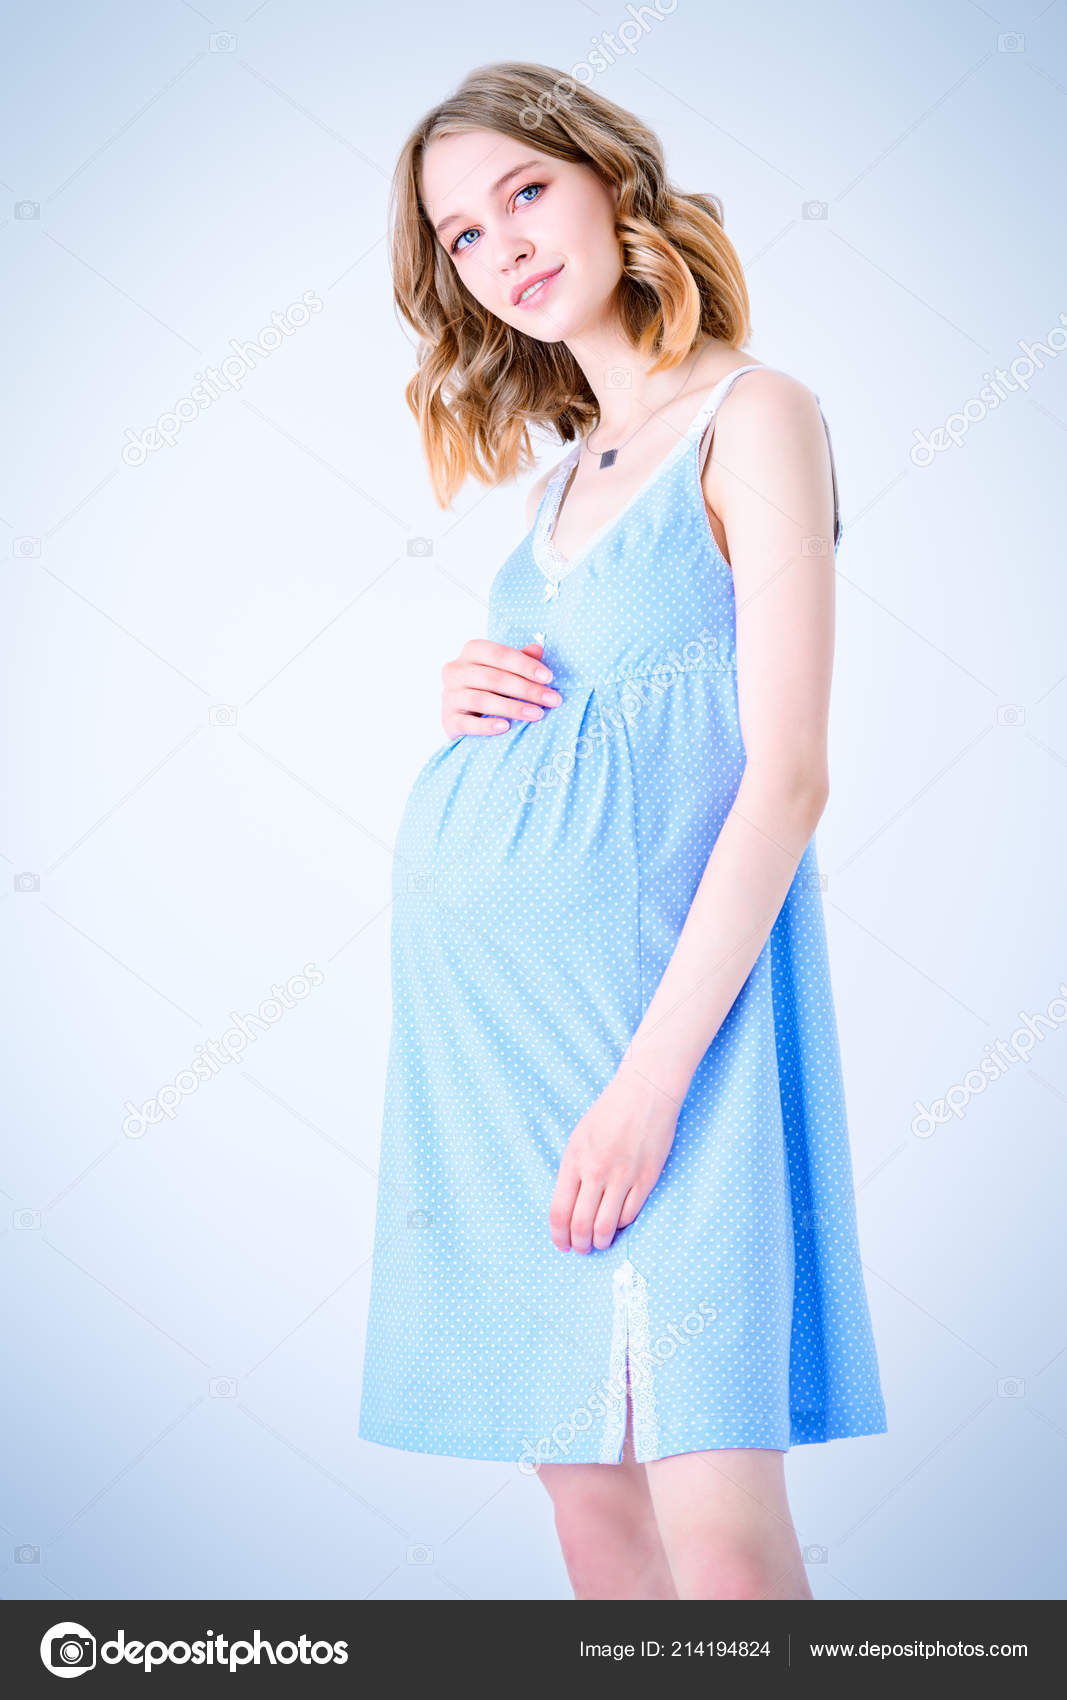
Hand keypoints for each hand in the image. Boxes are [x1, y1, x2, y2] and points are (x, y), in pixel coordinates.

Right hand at [441, 638, 561, 736]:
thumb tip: (538, 649)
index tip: (549, 678)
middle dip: (527, 689)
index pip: (500, 654)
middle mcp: (456, 670)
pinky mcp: (447, 719)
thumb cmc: (489, 686)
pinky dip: (486, 726)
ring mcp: (449, 694)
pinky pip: (467, 723)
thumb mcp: (504, 669)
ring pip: (482, 700)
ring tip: (537, 715)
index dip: (525, 665)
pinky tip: (506, 728)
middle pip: (494, 678)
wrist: (462, 713)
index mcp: (471, 651)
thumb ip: (520, 659)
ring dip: (513, 708)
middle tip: (552, 700)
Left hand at [549, 1059, 680, 1253]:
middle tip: (581, 1248)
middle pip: (580, 1225)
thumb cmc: (608, 1113)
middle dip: (579, 1244)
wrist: (645, 1094)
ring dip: (600, 1241)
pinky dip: (621, 1225)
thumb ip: (572, 1172)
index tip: (562, 1244)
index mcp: (574, 1161)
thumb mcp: (578, 1139)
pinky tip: (618, 1221)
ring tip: (599, 1241)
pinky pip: (629, 1215)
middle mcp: (596, 1172)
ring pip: (606, 1227)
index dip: (558, 1236)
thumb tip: (570, 1207)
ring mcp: (622, 1178)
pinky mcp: (646, 1180)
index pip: (559, 1212)